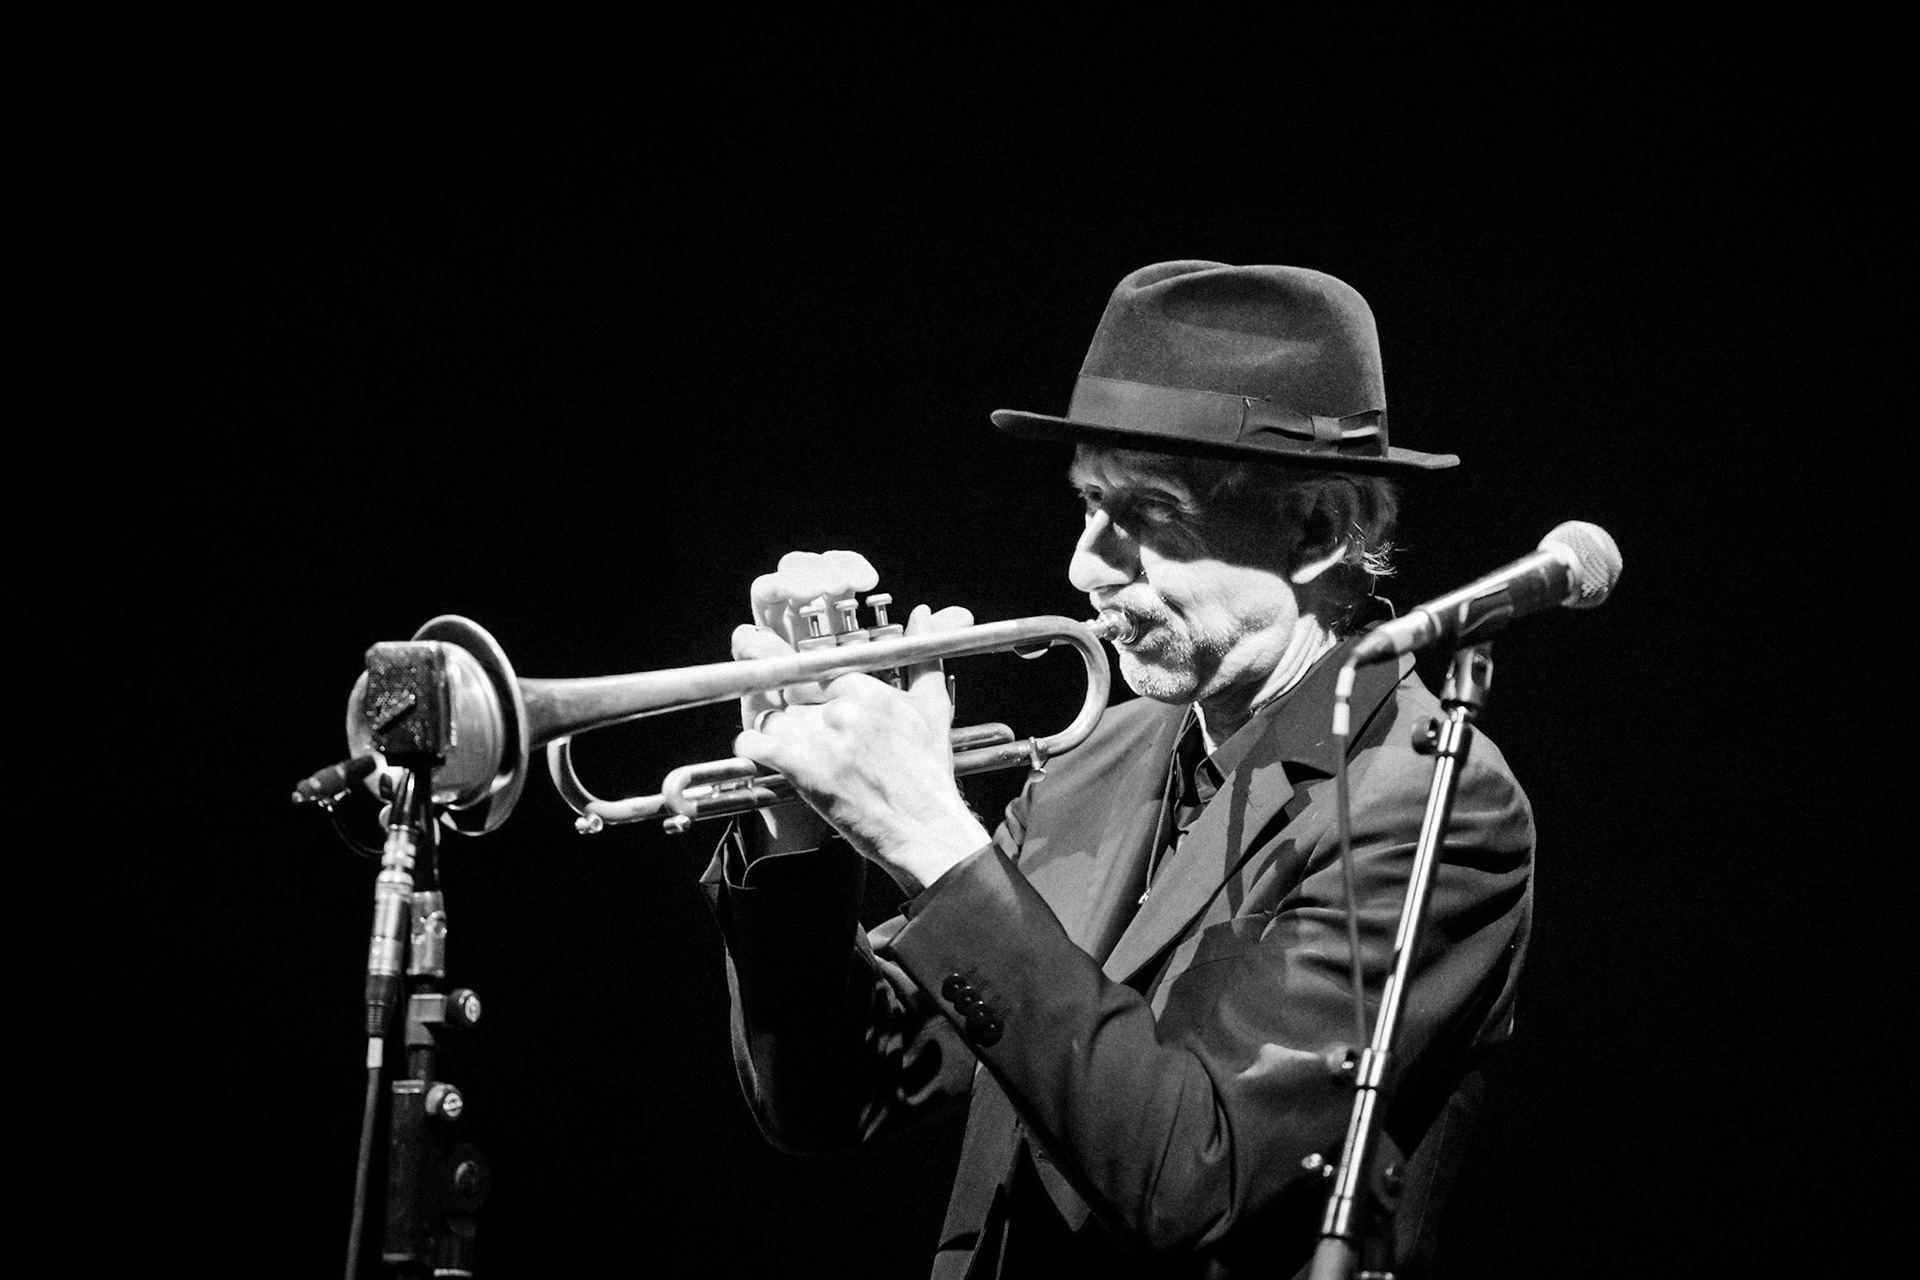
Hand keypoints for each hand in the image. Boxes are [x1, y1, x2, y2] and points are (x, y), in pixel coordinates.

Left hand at [732, 553, 989, 893]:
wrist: (925, 830)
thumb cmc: (929, 773)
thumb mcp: (932, 707)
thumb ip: (924, 655)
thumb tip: (922, 614)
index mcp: (869, 689)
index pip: (820, 672)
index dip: (812, 690)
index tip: (810, 700)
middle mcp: (845, 708)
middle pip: (794, 693)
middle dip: (790, 705)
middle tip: (796, 722)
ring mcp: (823, 739)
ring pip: (774, 717)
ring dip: (774, 730)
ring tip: (786, 744)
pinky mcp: (805, 770)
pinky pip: (757, 744)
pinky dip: (750, 746)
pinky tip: (757, 751)